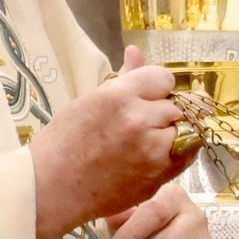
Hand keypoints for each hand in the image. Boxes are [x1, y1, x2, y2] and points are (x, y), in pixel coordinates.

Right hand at [29, 46, 197, 238]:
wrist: (52, 188)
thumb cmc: (65, 140)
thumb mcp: (90, 100)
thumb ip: (123, 78)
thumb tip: (136, 51)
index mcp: (120, 96)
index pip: (163, 77)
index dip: (155, 86)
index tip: (146, 95)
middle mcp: (140, 121)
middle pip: (175, 104)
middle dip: (163, 109)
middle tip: (145, 120)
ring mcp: (152, 152)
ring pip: (184, 129)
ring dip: (171, 131)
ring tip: (147, 139)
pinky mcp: (158, 177)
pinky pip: (185, 156)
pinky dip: (176, 151)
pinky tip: (156, 153)